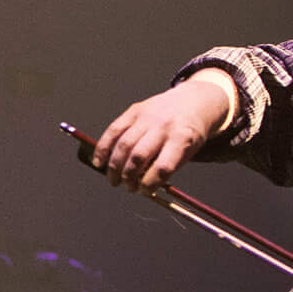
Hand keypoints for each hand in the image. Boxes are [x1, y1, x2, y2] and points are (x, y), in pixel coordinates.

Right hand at [91, 73, 234, 188]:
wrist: (193, 100)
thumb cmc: (190, 131)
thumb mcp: (189, 151)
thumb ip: (167, 167)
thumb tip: (141, 185)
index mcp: (182, 138)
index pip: (162, 167)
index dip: (150, 184)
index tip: (143, 191)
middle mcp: (163, 126)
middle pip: (139, 156)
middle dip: (129, 177)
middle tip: (128, 187)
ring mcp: (147, 116)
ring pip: (123, 145)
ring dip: (115, 167)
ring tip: (114, 180)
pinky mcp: (134, 111)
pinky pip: (113, 130)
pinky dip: (103, 148)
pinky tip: (99, 162)